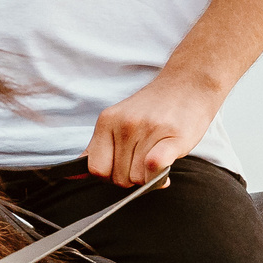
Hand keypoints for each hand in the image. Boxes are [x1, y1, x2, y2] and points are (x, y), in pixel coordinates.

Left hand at [86, 73, 222, 186]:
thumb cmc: (153, 109)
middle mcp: (124, 125)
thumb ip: (97, 149)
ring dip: (150, 177)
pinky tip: (163, 163)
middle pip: (119, 178)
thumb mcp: (117, 121)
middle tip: (145, 161)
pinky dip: (157, 173)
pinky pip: (154, 165)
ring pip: (139, 178)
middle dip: (133, 178)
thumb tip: (73, 177)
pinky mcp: (173, 136)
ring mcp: (148, 129)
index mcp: (106, 122)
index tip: (123, 170)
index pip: (96, 169)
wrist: (188, 84)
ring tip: (158, 156)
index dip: (109, 177)